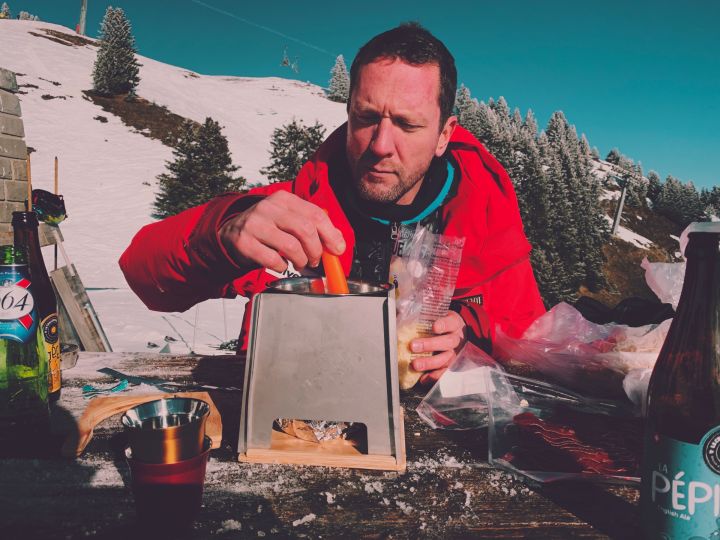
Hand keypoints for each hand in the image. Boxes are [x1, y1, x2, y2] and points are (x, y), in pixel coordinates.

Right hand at [219, 191, 345, 272]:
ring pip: (291, 246)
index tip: (337, 249)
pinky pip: (273, 260)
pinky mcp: (245, 242)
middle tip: (315, 261)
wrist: (231, 234)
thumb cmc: (268, 229)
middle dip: (316, 250)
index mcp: (284, 199)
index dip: (331, 234)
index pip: (315, 214)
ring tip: (300, 264)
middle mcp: (269, 208)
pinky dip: (282, 267)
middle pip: (305, 230)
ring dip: (301, 261)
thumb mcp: (289, 219)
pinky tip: (281, 265)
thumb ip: (313, 226)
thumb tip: (338, 242)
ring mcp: (255, 224)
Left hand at [410, 311, 466, 384]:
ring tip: (415, 364)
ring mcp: (455, 353)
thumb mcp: (437, 314)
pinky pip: (444, 372)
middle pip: (447, 342)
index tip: (434, 327)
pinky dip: (434, 376)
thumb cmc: (443, 322)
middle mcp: (456, 339)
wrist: (459, 331)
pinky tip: (423, 378)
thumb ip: (422, 313)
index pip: (450, 323)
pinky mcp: (452, 365)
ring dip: (430, 363)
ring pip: (446, 359)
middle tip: (414, 346)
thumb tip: (399, 310)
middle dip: (430, 345)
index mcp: (453, 323)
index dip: (443, 325)